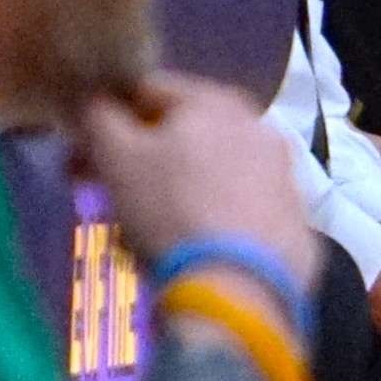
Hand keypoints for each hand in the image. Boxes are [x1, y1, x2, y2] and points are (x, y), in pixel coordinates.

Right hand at [77, 78, 312, 289]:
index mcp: (216, 102)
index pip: (151, 92)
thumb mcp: (117, 159)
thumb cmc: (169, 210)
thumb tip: (97, 104)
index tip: (85, 158)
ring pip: (215, 175)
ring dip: (179, 193)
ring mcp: (285, 178)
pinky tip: (192, 251)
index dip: (110, 122)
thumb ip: (101, 120)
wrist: (238, 288)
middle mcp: (260, 130)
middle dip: (144, 161)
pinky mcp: (294, 225)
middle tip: (112, 197)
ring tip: (146, 234)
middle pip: (187, 136)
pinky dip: (215, 224)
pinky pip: (241, 214)